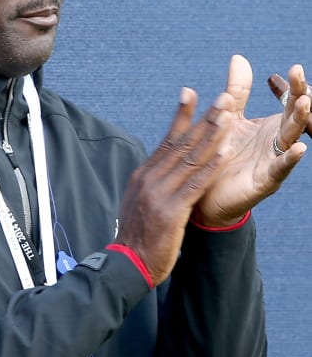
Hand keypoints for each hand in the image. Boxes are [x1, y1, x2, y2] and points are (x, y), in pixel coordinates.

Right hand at [115, 88, 234, 285]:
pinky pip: (195, 184)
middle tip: (222, 97)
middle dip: (204, 119)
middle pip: (181, 144)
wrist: (127, 263)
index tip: (190, 93)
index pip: (166, 141)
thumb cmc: (137, 237)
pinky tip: (224, 152)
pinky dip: (210, 166)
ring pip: (190, 159)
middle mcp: (150, 179)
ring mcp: (159, 194)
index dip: (181, 117)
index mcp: (143, 176)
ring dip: (212, 136)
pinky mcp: (171, 211)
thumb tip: (162, 170)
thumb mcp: (139, 203)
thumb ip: (152, 185)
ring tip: (228, 115)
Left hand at [192, 55, 308, 226]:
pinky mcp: (264, 181)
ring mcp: (272, 161)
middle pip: (295, 117)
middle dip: (301, 98)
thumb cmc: (220, 155)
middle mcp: (276, 142)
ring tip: (304, 103)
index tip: (294, 68)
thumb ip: (236, 91)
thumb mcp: (228, 118)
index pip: (289, 102)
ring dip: (299, 121)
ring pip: (291, 139)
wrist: (204, 193)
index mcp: (270, 126)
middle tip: (302, 80)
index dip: (295, 87)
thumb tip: (238, 58)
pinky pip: (280, 169)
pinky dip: (289, 159)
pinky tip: (298, 148)